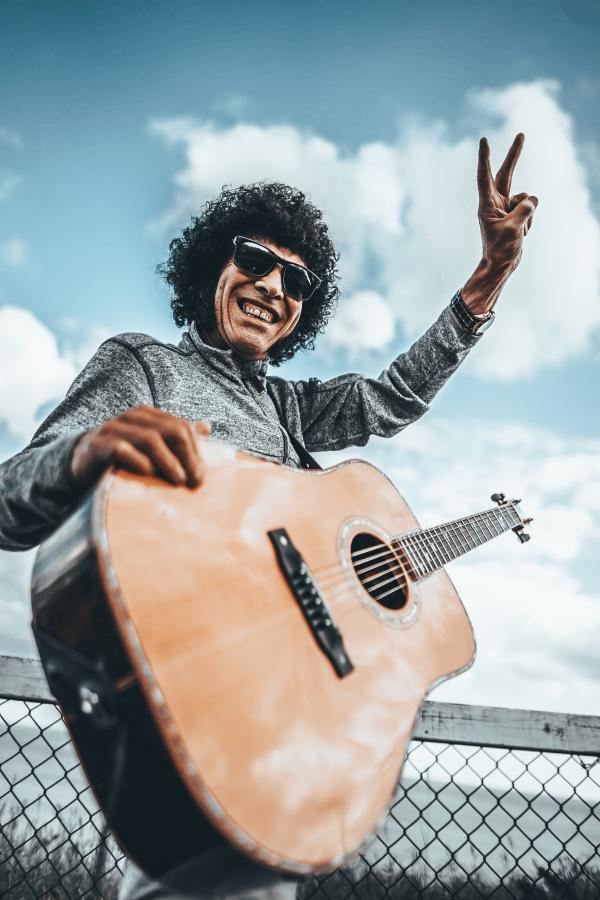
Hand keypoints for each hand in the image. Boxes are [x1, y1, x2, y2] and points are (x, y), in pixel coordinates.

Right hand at [70, 406, 211, 488]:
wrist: (82, 461)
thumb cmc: (124, 454)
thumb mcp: (151, 444)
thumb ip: (177, 435)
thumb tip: (207, 426)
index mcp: (148, 415)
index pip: (181, 427)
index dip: (195, 450)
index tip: (202, 475)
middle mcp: (132, 418)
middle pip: (170, 431)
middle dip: (187, 456)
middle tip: (195, 481)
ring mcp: (114, 428)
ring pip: (149, 439)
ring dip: (167, 461)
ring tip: (178, 480)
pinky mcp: (97, 445)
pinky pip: (121, 449)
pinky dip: (138, 461)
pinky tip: (148, 473)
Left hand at [462, 133, 538, 313]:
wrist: (501, 266)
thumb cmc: (500, 250)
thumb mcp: (513, 229)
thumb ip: (524, 210)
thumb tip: (532, 199)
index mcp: (486, 205)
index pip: (485, 176)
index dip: (485, 157)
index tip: (484, 140)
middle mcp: (495, 202)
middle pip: (506, 174)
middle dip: (514, 155)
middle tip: (521, 133)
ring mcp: (506, 207)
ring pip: (526, 198)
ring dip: (528, 214)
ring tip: (518, 231)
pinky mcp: (516, 214)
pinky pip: (531, 209)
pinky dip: (530, 220)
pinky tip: (522, 233)